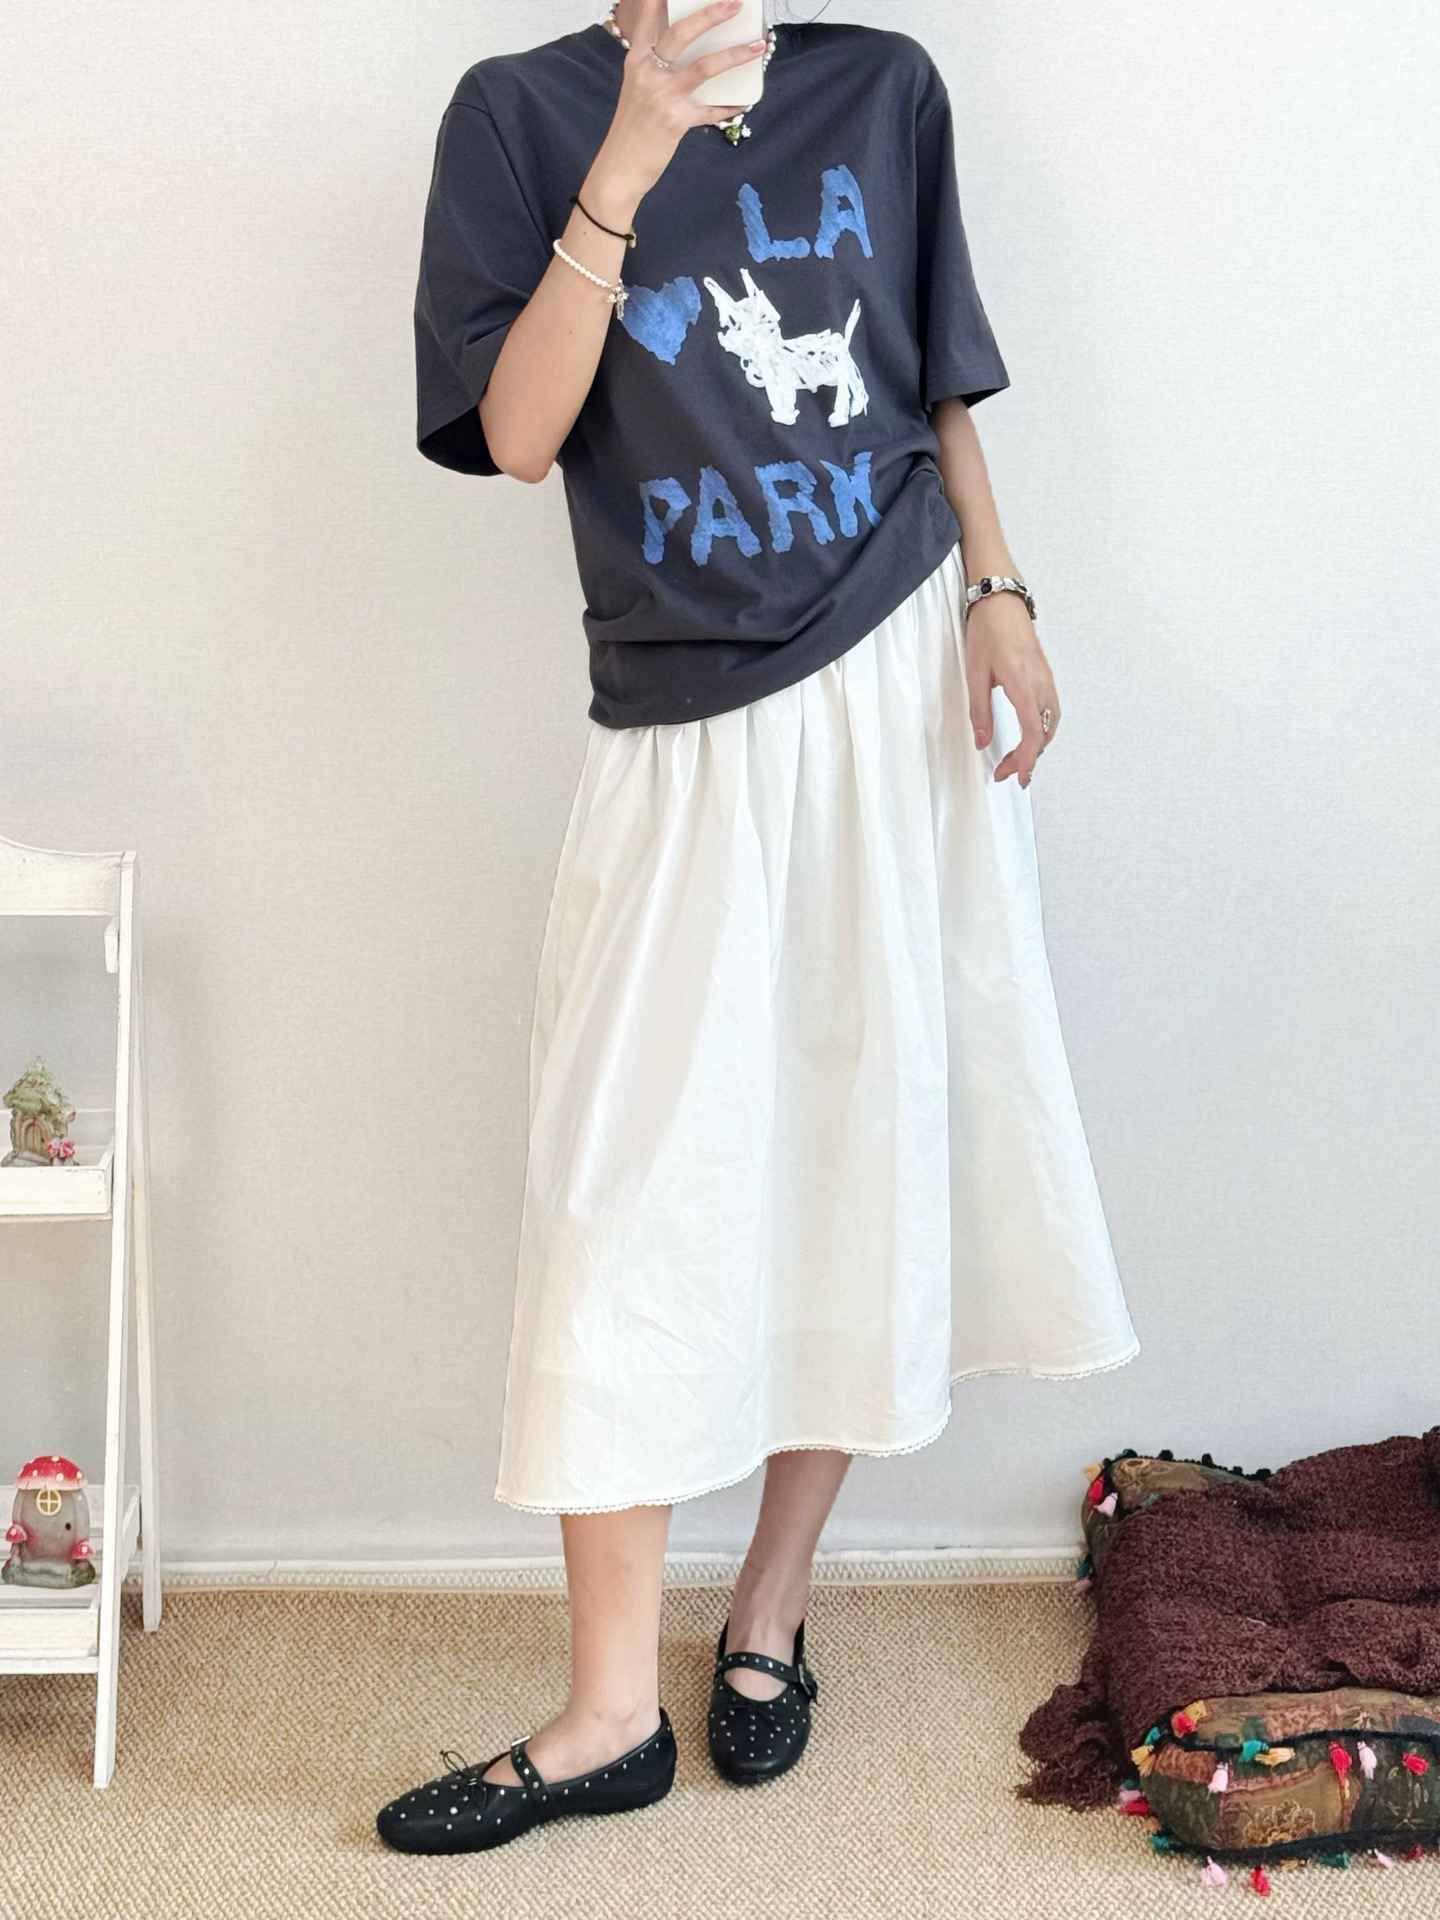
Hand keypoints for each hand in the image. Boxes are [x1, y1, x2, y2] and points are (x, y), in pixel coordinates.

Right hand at [594, 0, 767, 207]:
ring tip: (757, 45)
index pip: (648, 21)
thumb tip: (695, 59)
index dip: (659, 1)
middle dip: (711, 15)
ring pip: (704, 67)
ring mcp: (662, 95)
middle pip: (682, 33)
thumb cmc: (631, 130)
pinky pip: (711, 110)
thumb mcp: (638, 92)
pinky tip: (745, 101)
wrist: (619, 169)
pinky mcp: (675, 120)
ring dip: (735, 55)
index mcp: (636, 62)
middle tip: (735, 4)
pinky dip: (730, 106)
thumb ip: (658, 71)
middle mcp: (648, 72)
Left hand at [963, 591, 1060, 787]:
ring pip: (1050, 725)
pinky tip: (1030, 736)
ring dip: (1036, 747)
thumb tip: (983, 741)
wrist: (1002, 602)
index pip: (1031, 733)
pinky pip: (1051, 712)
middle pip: (1043, 734)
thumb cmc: (988, 631)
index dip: (1025, 759)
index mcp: (1023, 684)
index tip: (1015, 776)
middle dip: (1027, 759)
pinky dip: (1042, 731)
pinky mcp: (1046, 677)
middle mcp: (1041, 685)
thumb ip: (980, 711)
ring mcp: (1047, 680)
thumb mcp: (975, 673)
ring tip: (1017, 760)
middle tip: (1005, 773)